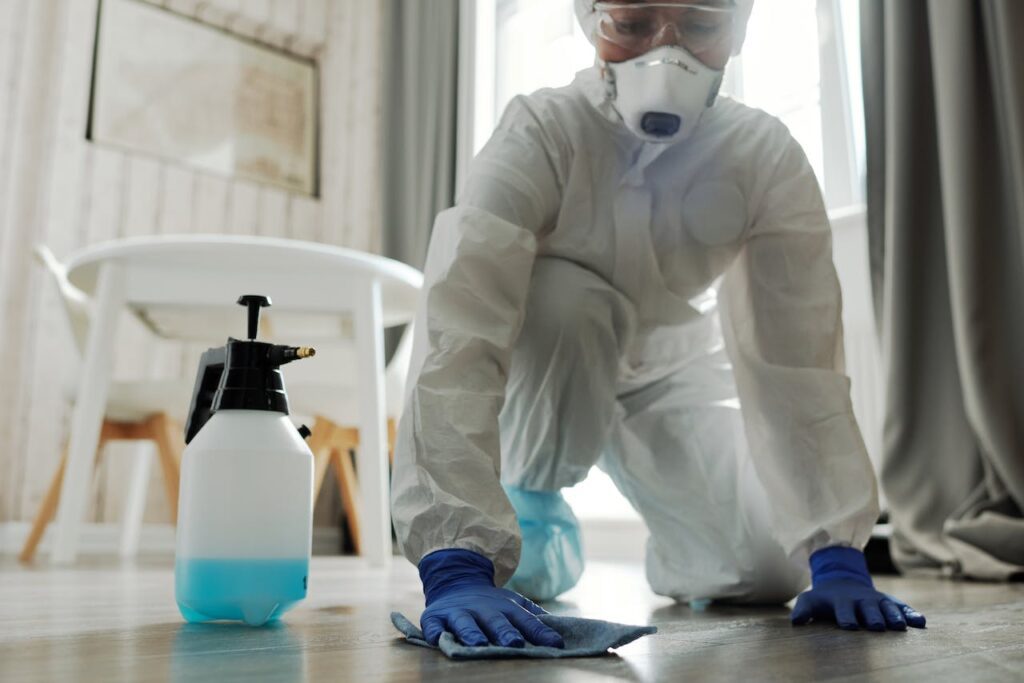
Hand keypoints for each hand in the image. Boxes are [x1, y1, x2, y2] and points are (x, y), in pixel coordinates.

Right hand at [418, 549, 564, 647]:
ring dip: (472, 633)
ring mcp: (457, 613)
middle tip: (515, 643)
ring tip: (479, 644)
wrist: (455, 583)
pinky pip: (433, 626)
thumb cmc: (490, 604)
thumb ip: (533, 617)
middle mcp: (481, 608)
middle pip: (495, 621)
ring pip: (464, 624)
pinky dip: (435, 633)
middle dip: (505, 632)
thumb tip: (561, 629)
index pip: (525, 620)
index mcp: (504, 607)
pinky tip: (438, 638)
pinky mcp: (434, 618)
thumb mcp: (513, 604)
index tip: (555, 644)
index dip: (539, 631)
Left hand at [790, 546, 925, 631]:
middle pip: (868, 609)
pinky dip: (911, 613)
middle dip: (872, 617)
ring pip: (887, 608)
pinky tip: (920, 622)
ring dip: (893, 616)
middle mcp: (862, 600)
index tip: (849, 625)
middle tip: (877, 626)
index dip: (846, 616)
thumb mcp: (811, 600)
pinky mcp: (889, 602)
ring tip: (900, 626)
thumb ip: (803, 610)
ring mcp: (877, 601)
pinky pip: (901, 607)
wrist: (842, 581)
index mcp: (842, 601)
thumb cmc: (825, 598)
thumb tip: (796, 622)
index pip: (844, 609)